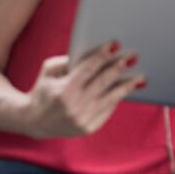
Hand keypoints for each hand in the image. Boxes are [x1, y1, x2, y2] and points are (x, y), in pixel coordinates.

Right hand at [25, 41, 143, 137]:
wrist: (33, 121)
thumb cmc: (43, 90)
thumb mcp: (48, 71)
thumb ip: (68, 61)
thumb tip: (94, 54)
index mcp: (63, 91)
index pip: (87, 69)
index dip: (102, 56)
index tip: (115, 44)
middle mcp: (74, 107)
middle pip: (103, 83)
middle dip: (119, 68)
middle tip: (133, 57)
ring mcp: (83, 119)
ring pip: (111, 98)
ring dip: (127, 86)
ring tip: (141, 77)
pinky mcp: (89, 128)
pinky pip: (108, 110)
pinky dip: (117, 99)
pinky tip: (126, 89)